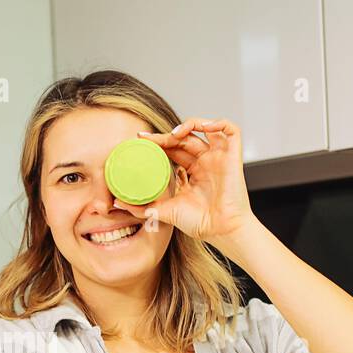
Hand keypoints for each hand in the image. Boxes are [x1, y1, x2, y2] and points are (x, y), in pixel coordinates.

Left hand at [112, 117, 256, 259]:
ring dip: (188, 125)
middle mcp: (205, 162)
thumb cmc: (200, 223)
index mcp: (192, 172)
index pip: (174, 149)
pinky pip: (231, 130)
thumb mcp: (165, 211)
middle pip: (185, 138)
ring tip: (174, 133)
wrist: (220, 230)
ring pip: (206, 128)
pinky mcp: (234, 156)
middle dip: (166, 135)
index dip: (159, 142)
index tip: (141, 139)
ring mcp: (219, 157)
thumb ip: (142, 208)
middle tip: (150, 138)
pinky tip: (204, 126)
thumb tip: (117, 203)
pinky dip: (218, 122)